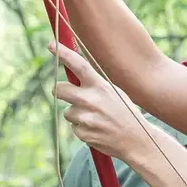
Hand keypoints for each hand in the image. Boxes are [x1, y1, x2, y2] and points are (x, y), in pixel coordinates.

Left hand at [50, 42, 150, 161]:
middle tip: (65, 92)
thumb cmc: (126, 114)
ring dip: (77, 114)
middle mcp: (91, 100)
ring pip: (68, 111)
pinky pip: (74, 127)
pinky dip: (83, 128)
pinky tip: (97, 129)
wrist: (136, 141)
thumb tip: (75, 76)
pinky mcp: (83, 132)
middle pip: (59, 89)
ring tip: (96, 118)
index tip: (51, 45)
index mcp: (101, 86)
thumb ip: (96, 84)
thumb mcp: (115, 93)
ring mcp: (85, 117)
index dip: (63, 53)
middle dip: (59, 90)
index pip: (78, 65)